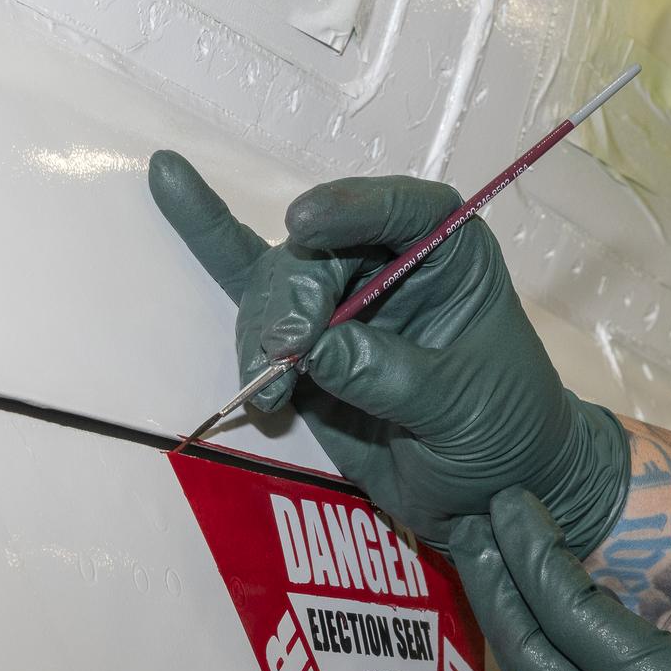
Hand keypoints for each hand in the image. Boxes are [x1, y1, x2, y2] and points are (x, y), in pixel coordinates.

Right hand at [147, 151, 628, 552]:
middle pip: (318, 253)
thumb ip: (390, 376)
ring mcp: (343, 296)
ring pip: (276, 286)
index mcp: (450, 257)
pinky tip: (170, 180)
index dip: (351, 207)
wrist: (489, 490)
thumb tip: (316, 349)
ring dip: (261, 334)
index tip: (304, 225)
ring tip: (270, 394)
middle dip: (290, 302)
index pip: (404, 209)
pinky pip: (249, 284)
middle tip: (284, 358)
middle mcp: (392, 260)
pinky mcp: (305, 338)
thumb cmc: (501, 433)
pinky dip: (210, 237)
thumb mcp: (462, 409)